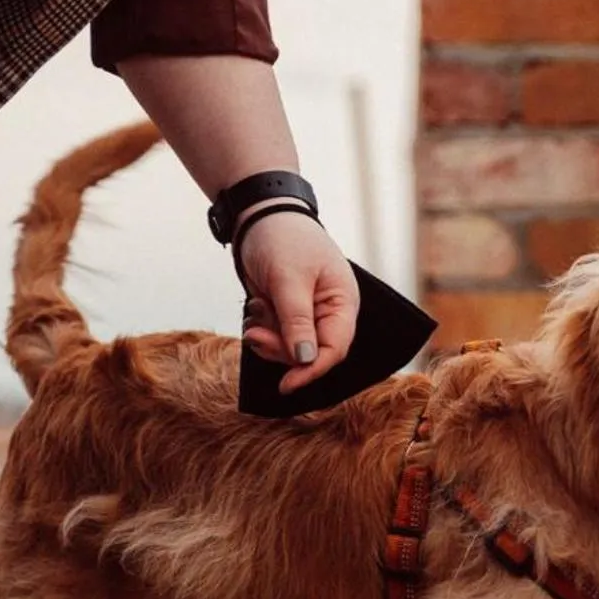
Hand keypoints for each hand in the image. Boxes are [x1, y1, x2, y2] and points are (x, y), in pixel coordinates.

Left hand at [236, 208, 359, 395]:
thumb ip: (297, 322)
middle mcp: (330, 312)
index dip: (312, 370)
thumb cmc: (282, 238)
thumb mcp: (288, 280)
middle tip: (255, 333)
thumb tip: (306, 360)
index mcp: (343, 302)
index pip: (334, 349)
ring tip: (255, 311)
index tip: (286, 384)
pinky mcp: (288, 313)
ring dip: (268, 338)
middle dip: (280, 349)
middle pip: (310, 354)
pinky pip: (276, 337)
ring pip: (289, 348)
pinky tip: (255, 308)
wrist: (259, 213)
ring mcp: (308, 314)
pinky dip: (262, 329)